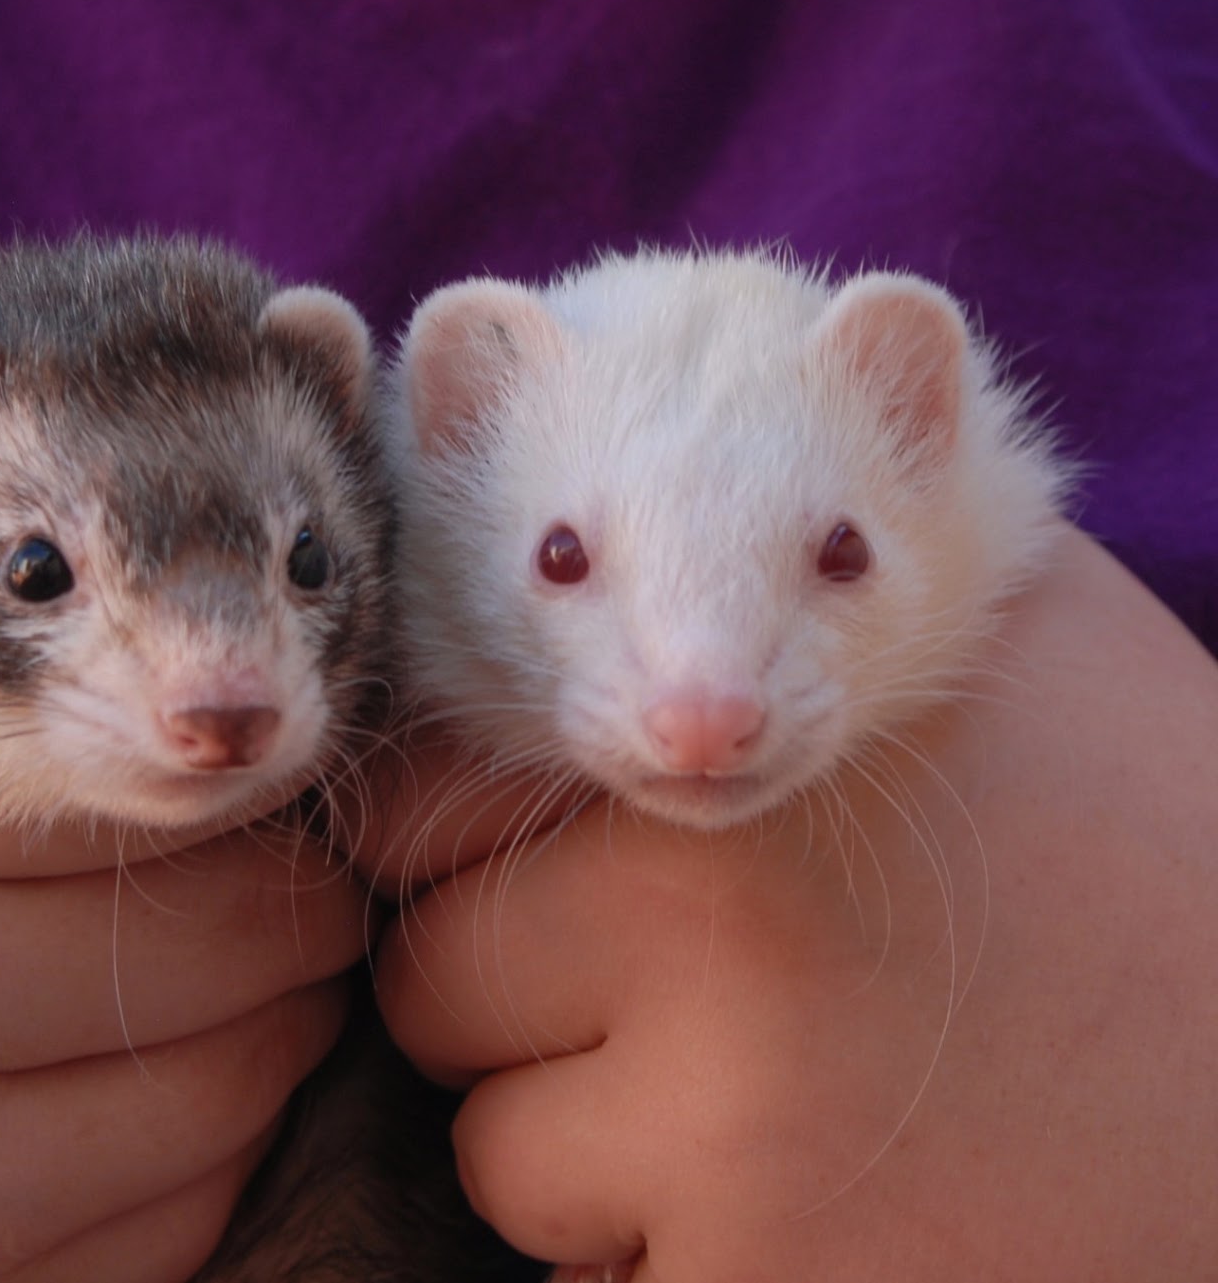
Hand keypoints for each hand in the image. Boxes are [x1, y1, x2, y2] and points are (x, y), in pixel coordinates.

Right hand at [0, 595, 365, 1282]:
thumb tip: (95, 638)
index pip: (127, 773)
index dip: (221, 774)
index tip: (245, 776)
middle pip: (218, 934)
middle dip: (294, 894)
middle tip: (293, 871)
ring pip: (229, 1089)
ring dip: (282, 1019)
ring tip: (256, 972)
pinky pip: (174, 1223)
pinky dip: (211, 1149)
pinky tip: (167, 1088)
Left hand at [370, 531, 1217, 1280]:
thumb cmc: (1130, 820)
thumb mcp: (971, 614)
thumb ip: (747, 527)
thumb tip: (509, 347)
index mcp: (714, 764)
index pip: (405, 814)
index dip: (451, 838)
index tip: (518, 857)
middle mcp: (697, 956)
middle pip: (432, 986)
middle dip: (516, 987)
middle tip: (680, 979)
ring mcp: (732, 1159)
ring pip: (501, 1154)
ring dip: (594, 1133)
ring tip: (773, 1087)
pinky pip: (593, 1281)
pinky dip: (664, 1252)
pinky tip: (811, 1196)